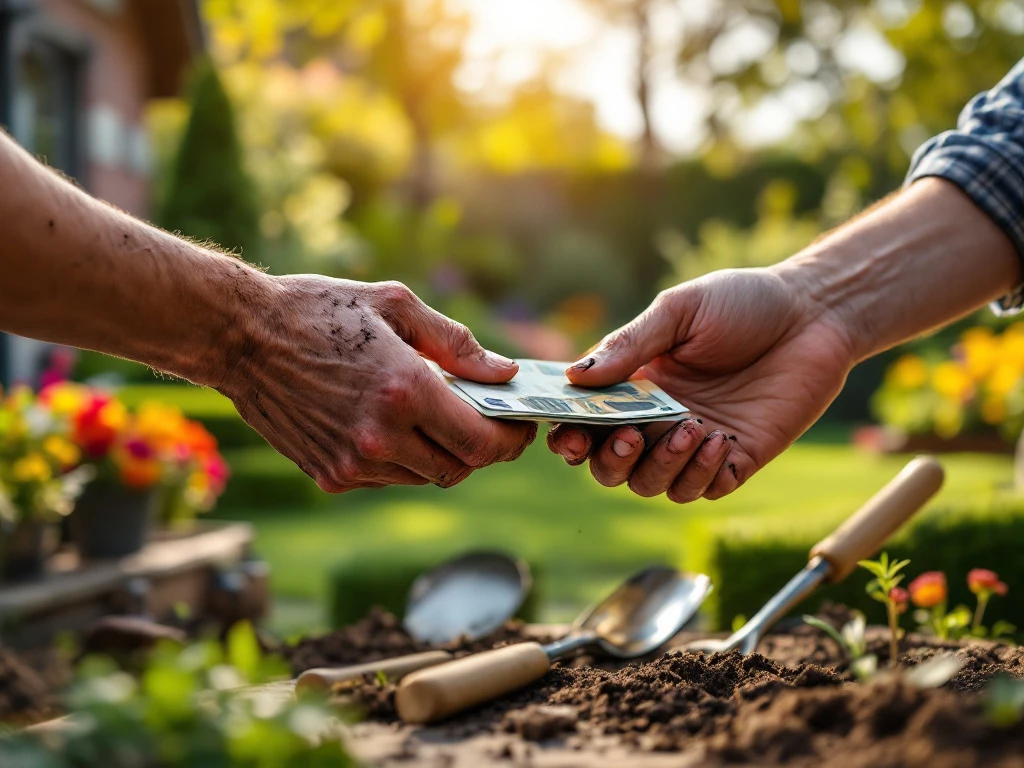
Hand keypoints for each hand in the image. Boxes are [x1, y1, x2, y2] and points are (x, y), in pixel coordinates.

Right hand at [218, 277, 536, 491]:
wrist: (239, 335)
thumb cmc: (319, 309)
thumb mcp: (395, 305)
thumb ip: (457, 343)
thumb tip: (503, 373)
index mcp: (405, 392)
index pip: (481, 442)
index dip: (510, 441)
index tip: (520, 427)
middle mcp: (381, 437)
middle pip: (459, 467)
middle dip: (482, 449)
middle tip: (489, 424)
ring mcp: (352, 463)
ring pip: (424, 477)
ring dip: (442, 453)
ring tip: (438, 418)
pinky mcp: (330, 475)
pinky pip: (387, 478)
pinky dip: (403, 459)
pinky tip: (394, 426)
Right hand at [547, 268, 855, 501]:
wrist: (815, 313)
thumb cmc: (744, 302)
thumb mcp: (679, 311)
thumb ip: (630, 344)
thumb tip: (575, 377)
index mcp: (636, 383)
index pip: (588, 421)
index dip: (570, 436)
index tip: (568, 437)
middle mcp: (659, 418)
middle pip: (612, 465)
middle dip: (610, 461)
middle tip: (629, 438)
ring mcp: (696, 442)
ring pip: (653, 483)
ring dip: (660, 466)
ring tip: (690, 428)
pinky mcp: (737, 457)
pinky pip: (704, 488)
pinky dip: (701, 474)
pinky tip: (717, 439)